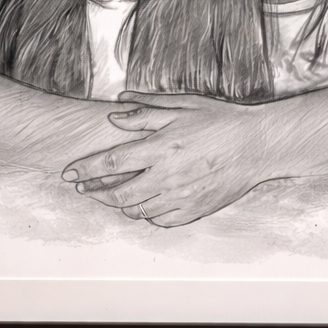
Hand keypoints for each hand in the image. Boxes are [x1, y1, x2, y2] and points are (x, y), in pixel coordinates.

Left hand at [61, 93, 269, 226]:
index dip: (86, 169)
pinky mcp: (194, 210)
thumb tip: (115, 112)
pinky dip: (147, 214)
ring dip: (119, 204)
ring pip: (137, 210)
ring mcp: (182, 197)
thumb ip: (147, 110)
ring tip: (112, 196)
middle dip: (95, 193)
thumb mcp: (184, 106)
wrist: (258, 146)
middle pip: (118, 194)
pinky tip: (144, 204)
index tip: (70, 173)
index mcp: (162, 147)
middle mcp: (168, 176)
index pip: (112, 162)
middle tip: (85, 188)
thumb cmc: (221, 121)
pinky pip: (160, 220)